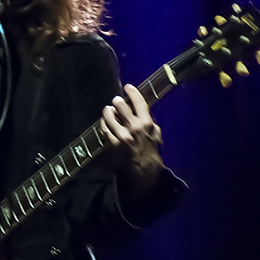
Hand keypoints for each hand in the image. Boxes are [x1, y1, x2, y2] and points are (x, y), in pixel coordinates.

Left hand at [99, 84, 163, 201]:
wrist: (144, 172)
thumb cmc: (151, 154)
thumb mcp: (156, 137)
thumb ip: (152, 126)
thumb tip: (148, 116)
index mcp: (147, 124)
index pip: (140, 103)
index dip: (133, 93)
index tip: (128, 87)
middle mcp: (135, 127)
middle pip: (121, 107)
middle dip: (117, 102)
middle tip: (115, 100)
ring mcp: (123, 135)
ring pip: (110, 116)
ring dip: (108, 112)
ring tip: (108, 110)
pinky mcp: (113, 144)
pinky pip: (104, 130)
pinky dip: (103, 125)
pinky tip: (104, 124)